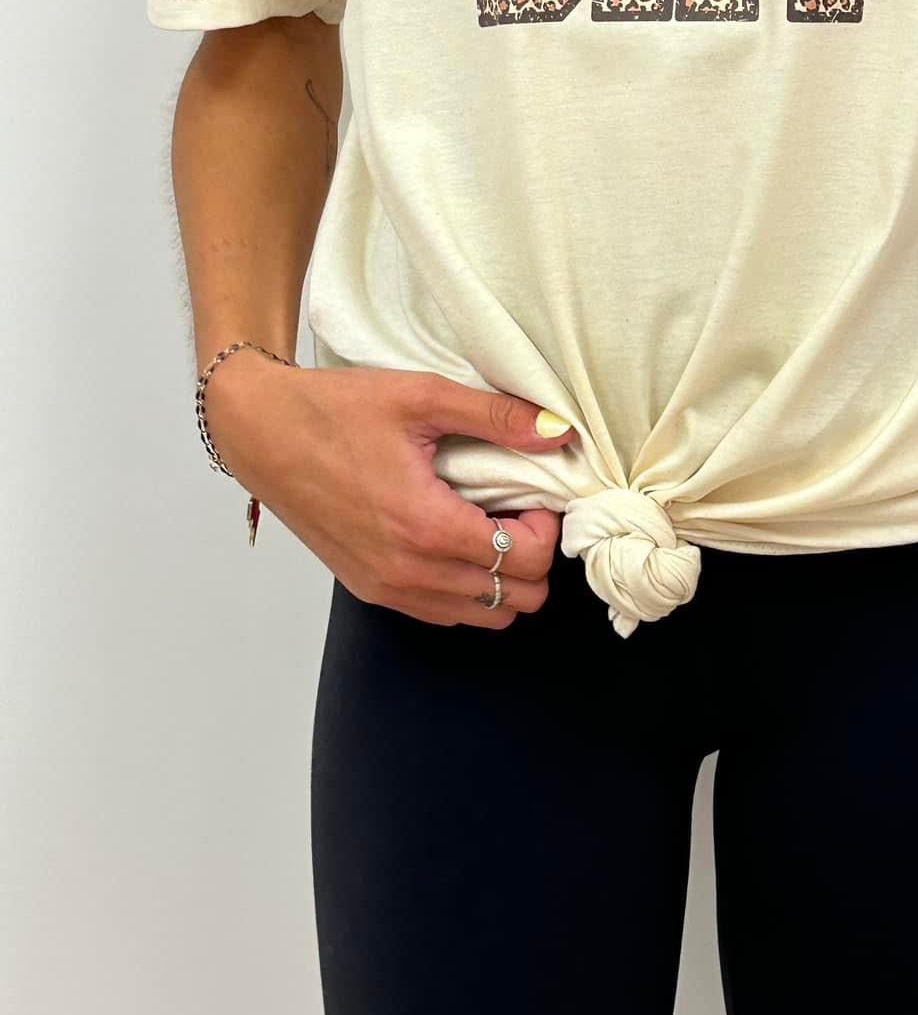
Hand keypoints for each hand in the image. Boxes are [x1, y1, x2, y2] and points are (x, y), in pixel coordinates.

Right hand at [203, 351, 577, 627]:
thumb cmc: (335, 410)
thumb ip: (496, 417)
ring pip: (482, 617)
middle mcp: (408, 572)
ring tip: (490, 523)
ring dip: (502, 578)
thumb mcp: (422, 397)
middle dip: (532, 557)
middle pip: (513, 601)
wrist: (261, 432)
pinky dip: (466, 588)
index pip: (525, 562)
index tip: (535, 494)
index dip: (546, 527)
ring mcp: (386, 588)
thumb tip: (558, 430)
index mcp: (426, 527)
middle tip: (519, 508)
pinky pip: (441, 613)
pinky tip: (457, 539)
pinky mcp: (369, 589)